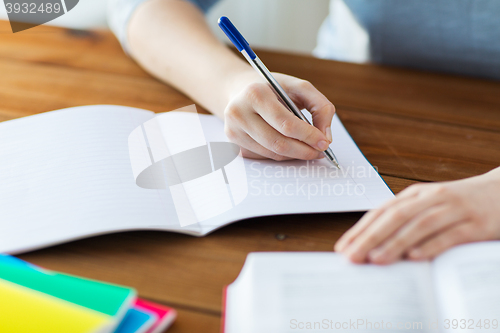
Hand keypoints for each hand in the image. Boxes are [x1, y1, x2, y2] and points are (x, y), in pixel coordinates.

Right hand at [223, 69, 334, 160]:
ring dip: (294, 155)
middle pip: (278, 143)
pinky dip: (281, 155)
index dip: (308, 136)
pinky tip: (289, 145)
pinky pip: (264, 156)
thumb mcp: (299, 87)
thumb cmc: (272, 88)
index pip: (285, 123)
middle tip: (320, 152)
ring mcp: (233, 130)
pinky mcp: (233, 143)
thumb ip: (320, 106)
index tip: (324, 143)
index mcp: (255, 94)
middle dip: (304, 150)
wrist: (240, 90)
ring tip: (308, 149)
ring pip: (272, 153)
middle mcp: (239, 113)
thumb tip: (325, 137)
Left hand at [334, 167, 499, 263]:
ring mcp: (453, 209)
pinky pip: (449, 235)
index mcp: (415, 194)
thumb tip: (372, 244)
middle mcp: (431, 198)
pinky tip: (415, 257)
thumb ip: (403, 219)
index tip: (343, 247)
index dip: (360, 229)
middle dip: (370, 238)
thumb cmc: (457, 203)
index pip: (381, 211)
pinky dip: (431, 245)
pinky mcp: (475, 224)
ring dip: (395, 243)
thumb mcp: (427, 204)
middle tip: (352, 257)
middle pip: (394, 217)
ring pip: (419, 225)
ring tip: (376, 259)